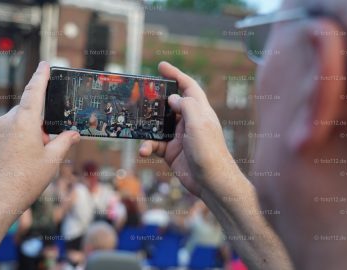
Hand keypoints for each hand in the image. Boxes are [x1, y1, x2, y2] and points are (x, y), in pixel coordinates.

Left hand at [0, 61, 79, 210]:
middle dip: (40, 123)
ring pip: (17, 124)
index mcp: (24, 120)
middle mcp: (6, 121)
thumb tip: (73, 134)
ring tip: (34, 158)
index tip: (45, 64)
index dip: (41, 76)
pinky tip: (20, 162)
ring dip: (28, 133)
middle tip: (48, 144)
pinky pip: (6, 134)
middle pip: (28, 112)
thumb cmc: (25, 180)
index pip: (34, 90)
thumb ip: (64, 142)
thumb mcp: (52, 161)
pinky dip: (16, 141)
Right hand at [139, 62, 240, 197]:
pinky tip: (143, 150)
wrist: (212, 183)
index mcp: (199, 111)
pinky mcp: (172, 152)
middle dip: (155, 98)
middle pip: (170, 103)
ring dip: (147, 126)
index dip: (175, 75)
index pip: (188, 86)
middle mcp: (189, 121)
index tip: (161, 66)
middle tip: (139, 93)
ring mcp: (179, 137)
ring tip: (134, 123)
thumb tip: (172, 97)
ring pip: (158, 124)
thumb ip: (186, 106)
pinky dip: (147, 146)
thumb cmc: (210, 152)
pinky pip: (154, 144)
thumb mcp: (199, 124)